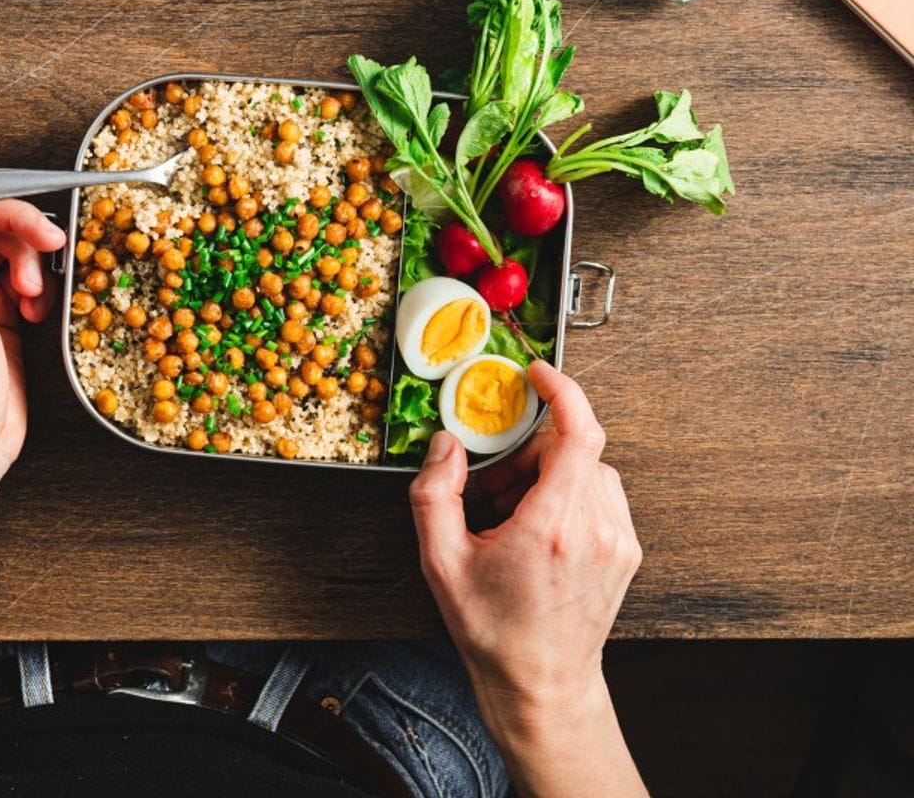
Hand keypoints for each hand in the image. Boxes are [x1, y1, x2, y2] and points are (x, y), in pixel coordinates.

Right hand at [409, 361, 643, 796]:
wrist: (543, 686)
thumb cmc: (494, 631)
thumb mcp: (441, 563)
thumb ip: (435, 494)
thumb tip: (446, 445)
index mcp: (554, 526)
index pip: (578, 434)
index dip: (562, 392)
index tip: (539, 374)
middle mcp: (596, 528)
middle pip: (571, 449)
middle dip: (528, 452)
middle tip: (493, 486)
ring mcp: (617, 540)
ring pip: (588, 468)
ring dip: (548, 472)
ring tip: (513, 513)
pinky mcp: (626, 549)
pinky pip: (600, 493)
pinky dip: (568, 492)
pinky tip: (539, 525)